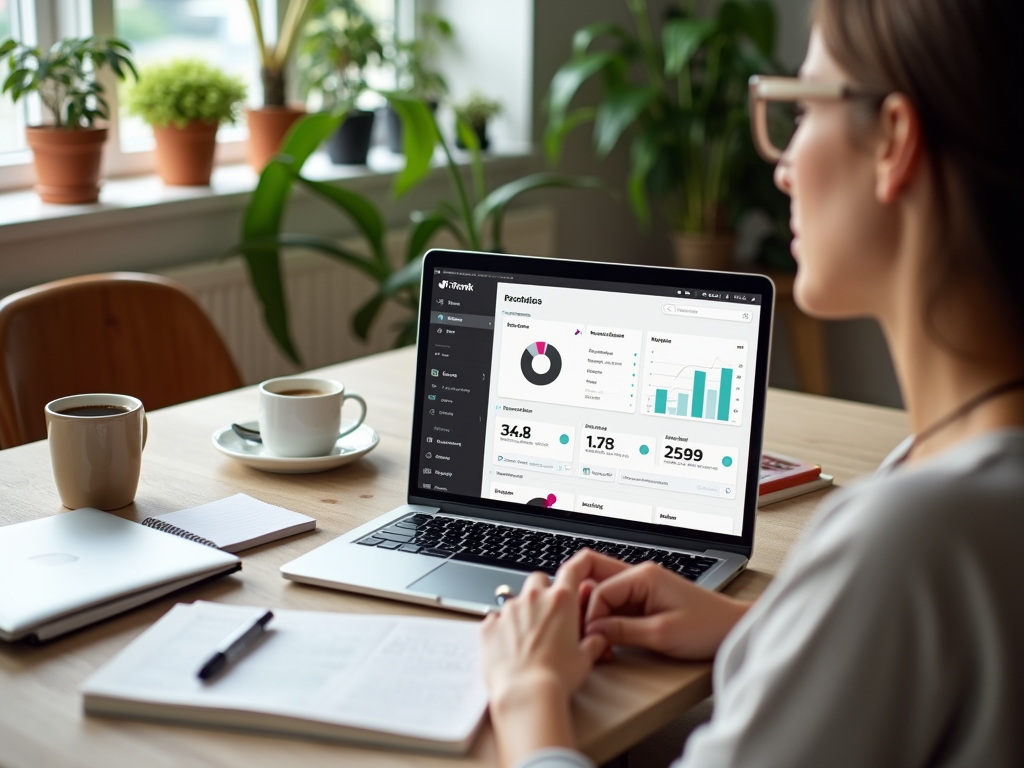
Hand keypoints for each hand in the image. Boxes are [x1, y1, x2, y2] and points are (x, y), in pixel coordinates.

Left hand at [481, 569, 607, 766]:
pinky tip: (508, 648)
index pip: (573, 569)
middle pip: (539, 579)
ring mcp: (508, 611)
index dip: (579, 565)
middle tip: (548, 615)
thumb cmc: (557, 678)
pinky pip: (494, 619)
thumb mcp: (585, 659)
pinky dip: (501, 629)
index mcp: (561, 601)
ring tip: (527, 640)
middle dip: (543, 592)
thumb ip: (593, 643)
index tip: (580, 567)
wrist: (526, 694)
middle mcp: (533, 599)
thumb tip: (598, 641)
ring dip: (522, 613)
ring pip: (515, 600)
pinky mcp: (489, 626)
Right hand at [563, 550, 750, 659]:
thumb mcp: (661, 633)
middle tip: (580, 630)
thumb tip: (592, 631)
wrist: (733, 629)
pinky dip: (608, 620)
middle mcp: (639, 574)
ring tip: (596, 639)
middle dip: (583, 603)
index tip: (594, 641)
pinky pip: (616, 604)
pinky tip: (609, 638)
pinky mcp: (645, 600)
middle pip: (594, 576)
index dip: (591, 617)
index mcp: (643, 575)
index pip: (599, 590)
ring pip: (602, 592)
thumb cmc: (706, 627)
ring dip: (595, 614)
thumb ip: (622, 631)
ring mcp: (642, 586)